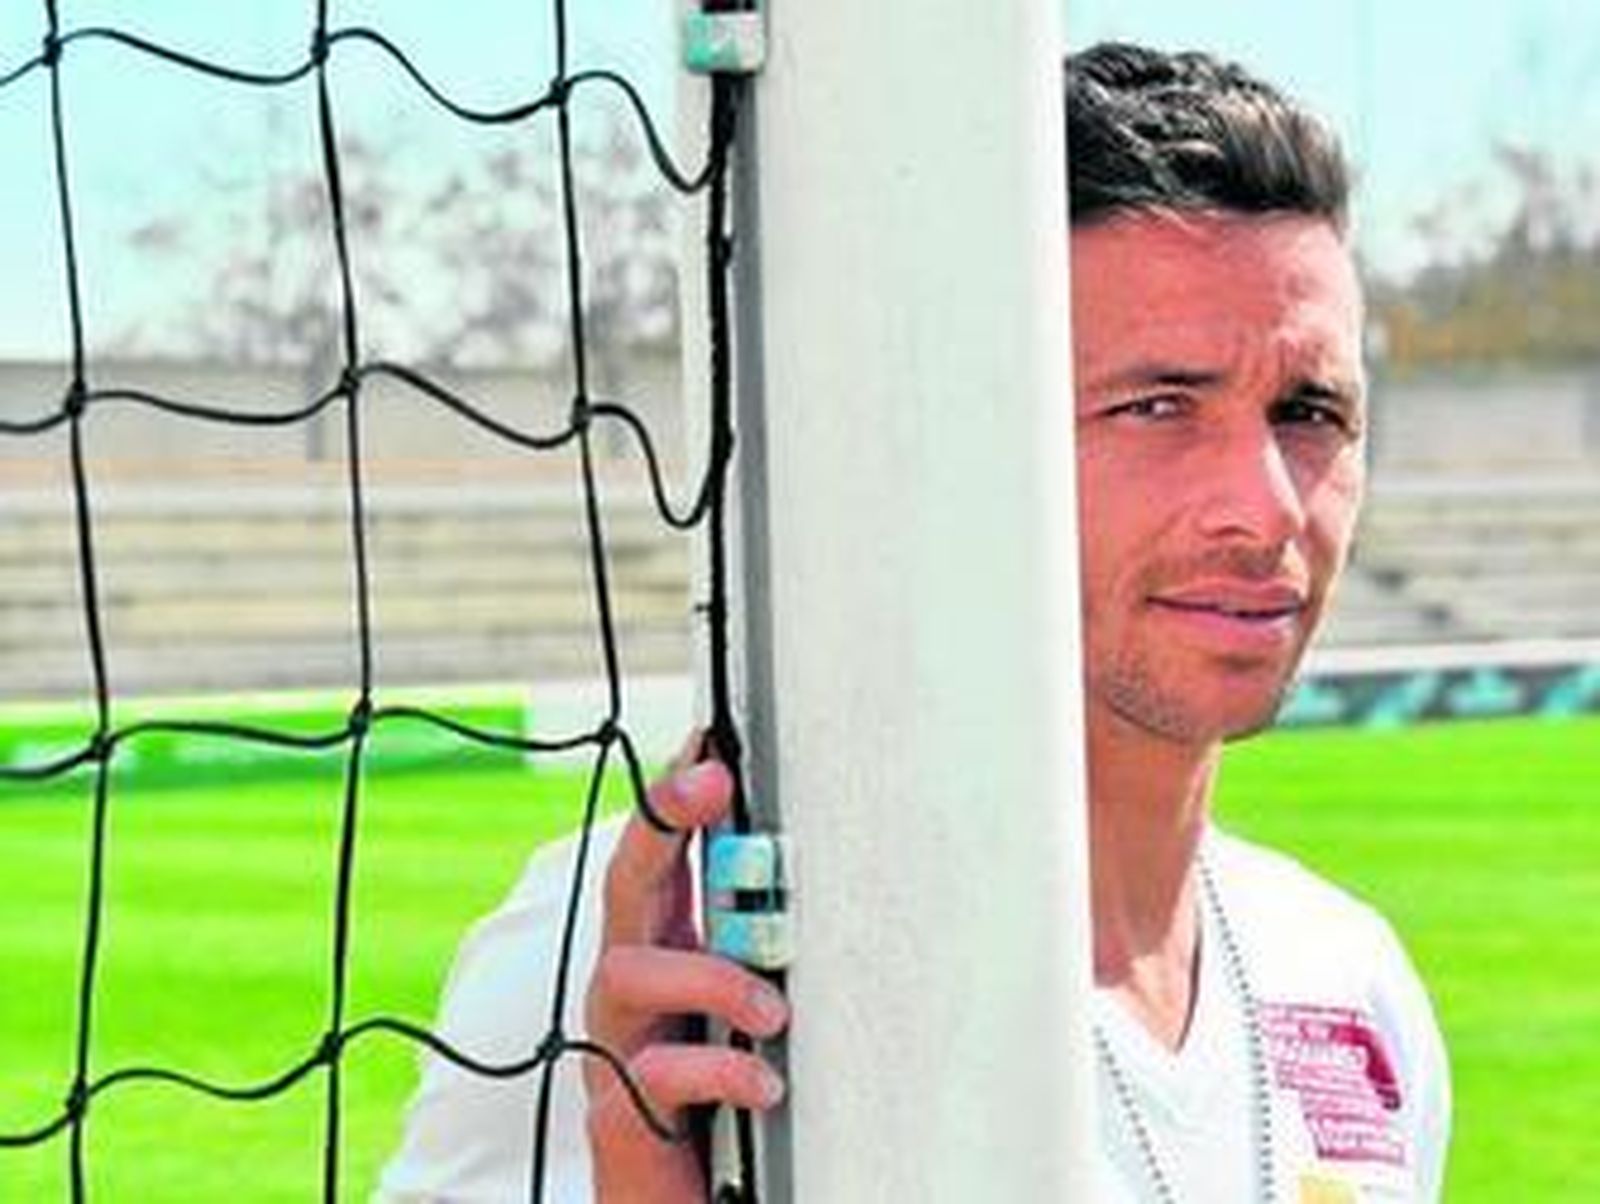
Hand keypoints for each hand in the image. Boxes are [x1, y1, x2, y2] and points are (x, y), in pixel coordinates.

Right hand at [583, 739, 789, 1202]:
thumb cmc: (732, 1106)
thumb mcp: (751, 1013)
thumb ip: (766, 958)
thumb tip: (829, 892)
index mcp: (664, 955)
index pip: (660, 859)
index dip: (675, 797)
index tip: (709, 742)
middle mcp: (629, 991)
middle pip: (625, 884)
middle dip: (663, 823)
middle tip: (708, 782)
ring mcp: (616, 1047)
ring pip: (625, 968)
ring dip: (708, 971)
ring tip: (772, 1009)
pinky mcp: (620, 1114)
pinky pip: (655, 1069)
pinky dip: (718, 1066)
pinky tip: (765, 1080)